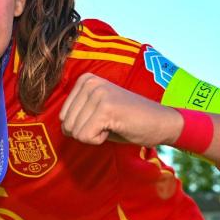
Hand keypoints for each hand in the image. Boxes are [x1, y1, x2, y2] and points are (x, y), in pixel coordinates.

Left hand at [60, 73, 181, 146]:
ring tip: (113, 124)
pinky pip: (86, 137)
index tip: (104, 119)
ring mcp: (98, 94)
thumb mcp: (95, 111)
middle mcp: (89, 82)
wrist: (160, 122)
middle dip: (87, 132)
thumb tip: (59, 126)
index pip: (63, 117)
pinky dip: (100, 140)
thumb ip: (76, 113)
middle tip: (109, 123)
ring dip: (94, 136)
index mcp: (85, 80)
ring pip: (75, 132)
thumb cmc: (127, 120)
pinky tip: (116, 128)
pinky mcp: (106, 108)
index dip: (83, 126)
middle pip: (67, 125)